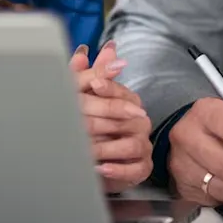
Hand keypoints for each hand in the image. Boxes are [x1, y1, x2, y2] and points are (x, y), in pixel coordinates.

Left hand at [69, 43, 152, 192]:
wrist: (96, 162)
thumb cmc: (93, 129)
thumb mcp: (85, 99)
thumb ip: (85, 75)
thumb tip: (88, 52)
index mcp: (128, 102)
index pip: (122, 92)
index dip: (108, 87)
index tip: (94, 84)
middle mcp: (139, 121)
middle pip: (125, 119)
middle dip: (100, 122)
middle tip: (80, 125)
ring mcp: (142, 145)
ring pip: (131, 145)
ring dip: (107, 148)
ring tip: (87, 151)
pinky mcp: (142, 167)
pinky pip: (135, 169)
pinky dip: (118, 170)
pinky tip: (102, 168)